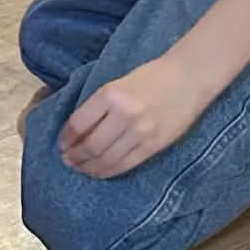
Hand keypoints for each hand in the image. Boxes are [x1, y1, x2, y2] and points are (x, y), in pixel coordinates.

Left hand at [60, 58, 213, 178]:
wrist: (188, 78)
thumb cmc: (151, 76)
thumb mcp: (118, 83)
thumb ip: (99, 105)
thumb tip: (77, 130)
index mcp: (110, 94)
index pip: (78, 124)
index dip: (66, 138)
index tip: (60, 144)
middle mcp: (124, 115)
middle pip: (90, 145)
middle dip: (74, 157)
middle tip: (66, 160)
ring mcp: (140, 133)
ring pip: (106, 159)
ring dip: (88, 167)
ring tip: (80, 168)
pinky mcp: (154, 146)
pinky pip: (125, 165)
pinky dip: (108, 171)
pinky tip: (99, 172)